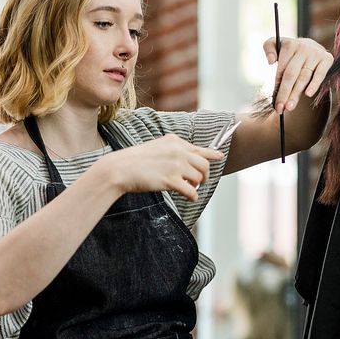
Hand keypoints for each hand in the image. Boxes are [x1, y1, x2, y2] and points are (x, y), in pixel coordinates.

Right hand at [101, 134, 223, 201]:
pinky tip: (189, 198)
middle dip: (204, 176)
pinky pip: (191, 191)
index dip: (211, 155)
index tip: (219, 157)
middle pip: (204, 165)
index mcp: (174, 141)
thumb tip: (189, 159)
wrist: (120, 168)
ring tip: (188, 189)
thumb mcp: (157, 148)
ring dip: (196, 186)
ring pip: (199, 178)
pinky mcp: (171, 180)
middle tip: (199, 182)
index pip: (199, 149)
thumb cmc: (135, 160)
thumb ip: (175, 151)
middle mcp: (178, 150)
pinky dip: (193, 196)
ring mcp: (175, 165)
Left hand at [264, 36, 333, 111]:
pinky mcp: (327, 58)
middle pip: (291, 74)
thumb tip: (270, 61)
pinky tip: (308, 94)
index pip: (281, 69)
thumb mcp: (276, 45)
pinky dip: (314, 84)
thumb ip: (268, 48)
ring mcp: (315, 53)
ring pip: (304, 77)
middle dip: (284, 93)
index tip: (274, 102)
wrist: (311, 47)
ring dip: (296, 93)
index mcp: (289, 45)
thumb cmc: (290, 51)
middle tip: (280, 109)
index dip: (277, 86)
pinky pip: (320, 74)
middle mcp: (303, 47)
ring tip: (290, 106)